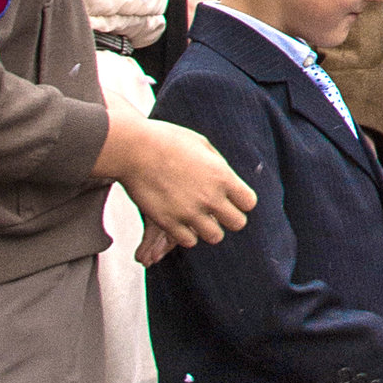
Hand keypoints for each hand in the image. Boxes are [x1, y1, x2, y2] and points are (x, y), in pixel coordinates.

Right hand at [105, 114, 254, 260]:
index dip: (241, 202)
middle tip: (215, 212)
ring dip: (207, 229)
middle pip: (237, 223)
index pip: (248, 202)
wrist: (134, 149)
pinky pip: (188, 241)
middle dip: (228, 218)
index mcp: (222, 176)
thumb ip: (218, 165)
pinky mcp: (169, 222)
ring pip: (215, 237)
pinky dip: (186, 235)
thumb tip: (226, 178)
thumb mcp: (201, 144)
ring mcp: (189, 212)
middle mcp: (210, 197)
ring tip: (197, 218)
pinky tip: (179, 221)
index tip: (230, 198)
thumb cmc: (166, 141)